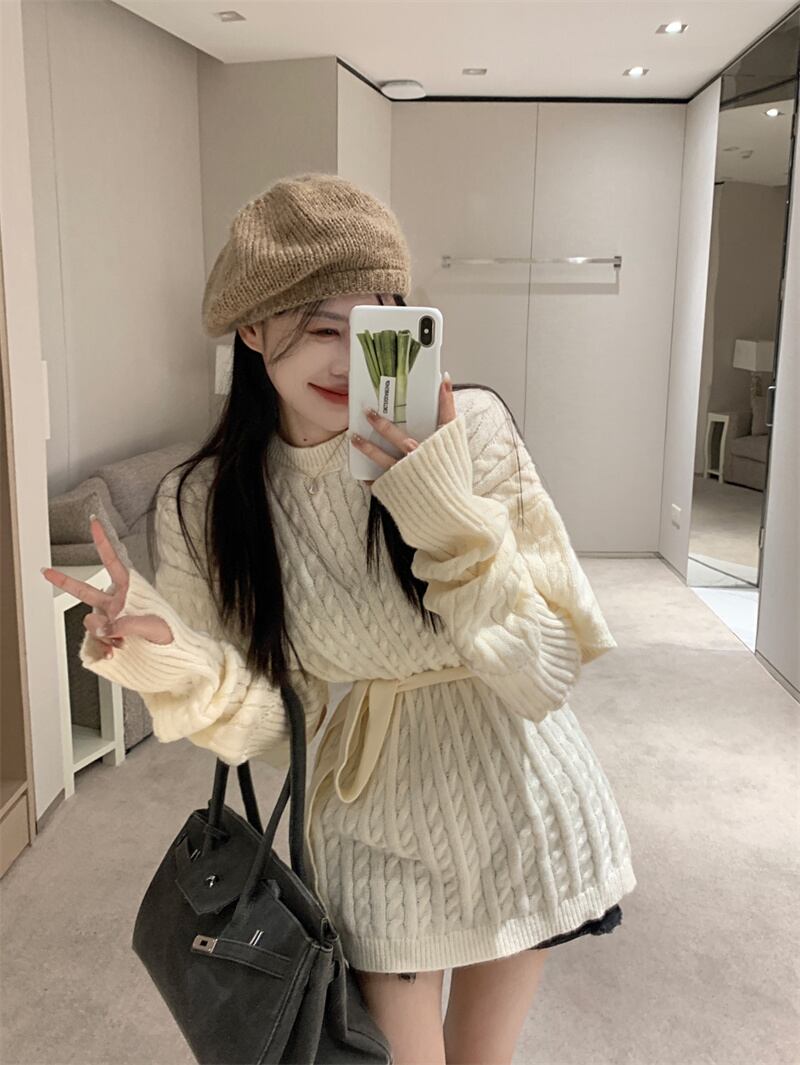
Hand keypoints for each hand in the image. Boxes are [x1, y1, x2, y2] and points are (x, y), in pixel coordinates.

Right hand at [41, 516, 173, 659]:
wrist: (173, 653)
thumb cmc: (170, 633)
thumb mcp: (152, 624)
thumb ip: (125, 625)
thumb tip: (103, 629)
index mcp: (130, 589)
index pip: (112, 561)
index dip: (102, 541)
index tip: (94, 522)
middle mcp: (117, 601)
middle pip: (85, 591)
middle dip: (64, 581)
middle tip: (46, 572)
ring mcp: (110, 618)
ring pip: (90, 622)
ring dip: (102, 634)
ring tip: (121, 643)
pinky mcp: (108, 635)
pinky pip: (95, 639)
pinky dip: (102, 647)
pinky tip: (114, 652)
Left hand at [352, 373, 456, 487]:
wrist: (450, 522)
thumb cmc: (454, 489)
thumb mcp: (458, 460)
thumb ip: (449, 436)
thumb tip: (443, 409)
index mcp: (442, 452)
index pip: (446, 420)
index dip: (446, 399)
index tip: (442, 379)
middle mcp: (422, 462)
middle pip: (400, 437)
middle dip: (382, 423)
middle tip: (368, 411)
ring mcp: (406, 477)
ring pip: (382, 458)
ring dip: (366, 446)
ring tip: (353, 437)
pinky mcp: (395, 492)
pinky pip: (378, 482)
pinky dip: (369, 477)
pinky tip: (361, 472)